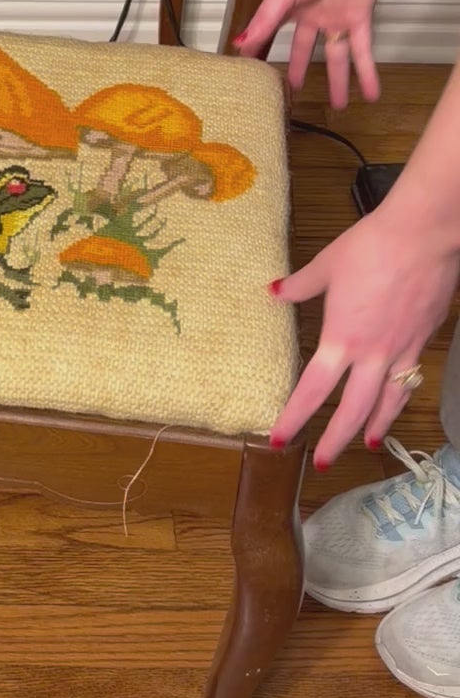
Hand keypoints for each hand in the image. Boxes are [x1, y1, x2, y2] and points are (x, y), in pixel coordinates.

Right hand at [234, 0, 383, 107]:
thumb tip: (240, 44)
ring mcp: (337, 18)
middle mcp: (313, 16)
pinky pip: (364, 52)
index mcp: (290, 8)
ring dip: (338, 82)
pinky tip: (371, 94)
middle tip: (295, 94)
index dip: (265, 53)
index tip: (256, 73)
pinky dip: (367, 73)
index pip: (274, 36)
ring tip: (339, 107)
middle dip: (301, 71)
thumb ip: (265, 21)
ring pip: (337, 58)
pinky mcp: (360, 18)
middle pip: (306, 51)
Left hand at [269, 207, 459, 467]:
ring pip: (387, 402)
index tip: (279, 439)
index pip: (313, 390)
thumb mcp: (327, 264)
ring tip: (365, 446)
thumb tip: (273, 292)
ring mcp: (402, 351)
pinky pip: (410, 380)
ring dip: (374, 427)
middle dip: (335, 440)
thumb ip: (299, 285)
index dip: (295, 417)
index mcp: (342, 338)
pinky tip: (396, 403)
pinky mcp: (424, 341)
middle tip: (321, 463)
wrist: (424, 235)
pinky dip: (401, 399)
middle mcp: (372, 354)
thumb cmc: (371, 245)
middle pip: (352, 410)